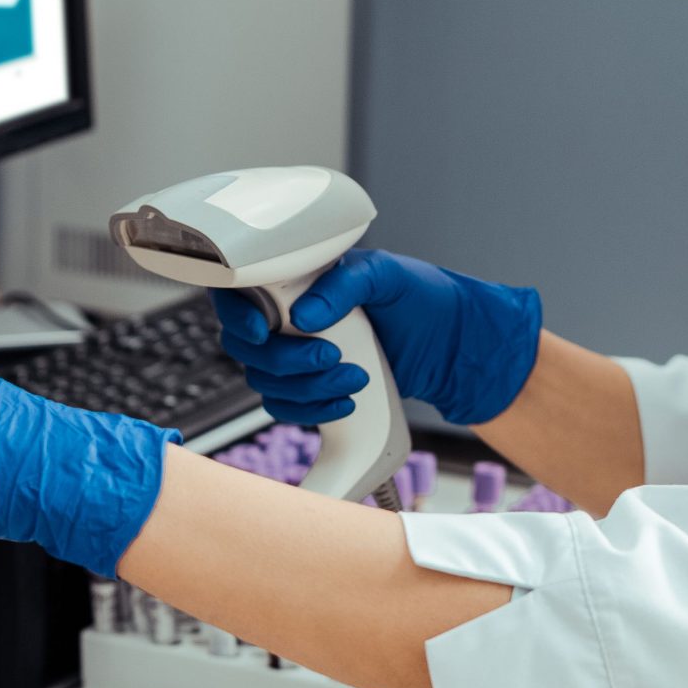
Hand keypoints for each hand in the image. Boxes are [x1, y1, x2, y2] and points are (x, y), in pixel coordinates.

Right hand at [213, 250, 540, 425]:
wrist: (449, 348)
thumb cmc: (422, 299)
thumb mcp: (387, 276)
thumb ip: (344, 285)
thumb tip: (304, 314)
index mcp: (298, 279)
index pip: (240, 291)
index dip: (238, 314)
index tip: (263, 331)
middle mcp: (288, 317)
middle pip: (248, 347)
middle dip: (286, 360)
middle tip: (329, 356)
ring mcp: (296, 355)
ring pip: (266, 382)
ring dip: (307, 388)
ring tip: (354, 378)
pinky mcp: (311, 388)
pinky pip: (287, 408)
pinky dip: (313, 411)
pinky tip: (345, 403)